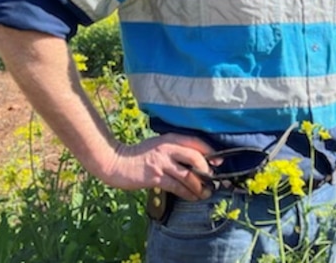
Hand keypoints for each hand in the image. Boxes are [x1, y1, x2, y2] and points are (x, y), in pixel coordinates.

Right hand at [98, 133, 219, 200]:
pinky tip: (193, 197)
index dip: (210, 152)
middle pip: (196, 158)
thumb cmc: (140, 155)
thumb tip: (197, 159)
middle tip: (213, 180)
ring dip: (200, 186)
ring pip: (188, 175)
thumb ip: (175, 149)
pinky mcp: (155, 177)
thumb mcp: (159, 145)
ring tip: (206, 193)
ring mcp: (161, 163)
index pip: (196, 142)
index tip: (219, 162)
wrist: (116, 162)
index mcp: (170, 138)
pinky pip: (177, 186)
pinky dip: (187, 193)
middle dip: (207, 171)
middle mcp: (167, 148)